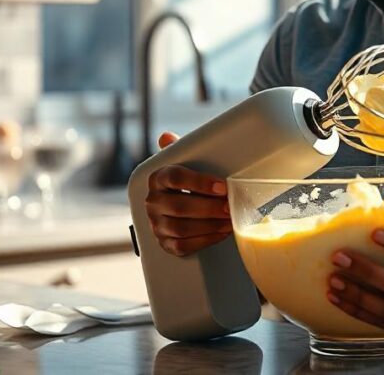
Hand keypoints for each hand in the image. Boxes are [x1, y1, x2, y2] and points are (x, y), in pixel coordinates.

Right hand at [145, 131, 231, 255]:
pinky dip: (205, 239)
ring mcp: (156, 224)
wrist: (177, 208)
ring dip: (210, 225)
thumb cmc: (186, 183)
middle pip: (180, 206)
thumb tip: (166, 137)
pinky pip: (183, 246)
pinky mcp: (164, 243)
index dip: (199, 182)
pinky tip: (221, 232)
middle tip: (231, 206)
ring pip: (182, 228)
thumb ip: (179, 149)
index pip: (174, 178)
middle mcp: (153, 202)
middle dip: (210, 208)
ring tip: (230, 220)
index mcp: (157, 178)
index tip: (222, 186)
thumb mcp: (184, 163)